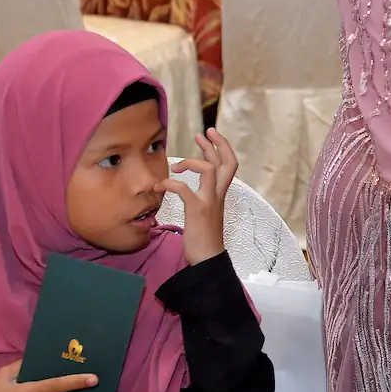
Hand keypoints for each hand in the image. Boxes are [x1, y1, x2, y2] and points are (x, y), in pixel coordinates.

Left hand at [161, 128, 235, 264]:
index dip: (223, 148)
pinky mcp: (197, 210)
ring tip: (177, 164)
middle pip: (226, 162)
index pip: (230, 165)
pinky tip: (160, 186)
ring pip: (210, 170)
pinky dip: (171, 183)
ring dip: (193, 161)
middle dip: (216, 144)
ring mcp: (209, 201)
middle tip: (204, 132)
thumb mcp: (206, 213)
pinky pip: (184, 189)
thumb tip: (191, 189)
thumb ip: (202, 198)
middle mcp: (218, 195)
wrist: (208, 259)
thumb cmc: (205, 238)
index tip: (211, 136)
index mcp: (221, 195)